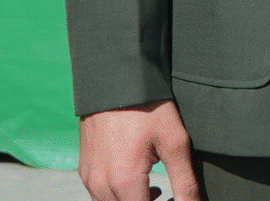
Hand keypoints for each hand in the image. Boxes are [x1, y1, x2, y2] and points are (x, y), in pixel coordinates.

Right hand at [77, 99, 199, 200]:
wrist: (115, 80)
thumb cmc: (148, 108)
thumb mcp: (175, 143)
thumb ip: (185, 182)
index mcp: (124, 183)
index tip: (174, 197)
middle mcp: (101, 186)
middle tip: (169, 194)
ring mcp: (89, 178)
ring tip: (154, 188)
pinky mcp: (84, 169)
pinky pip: (98, 195)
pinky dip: (117, 195)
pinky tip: (136, 179)